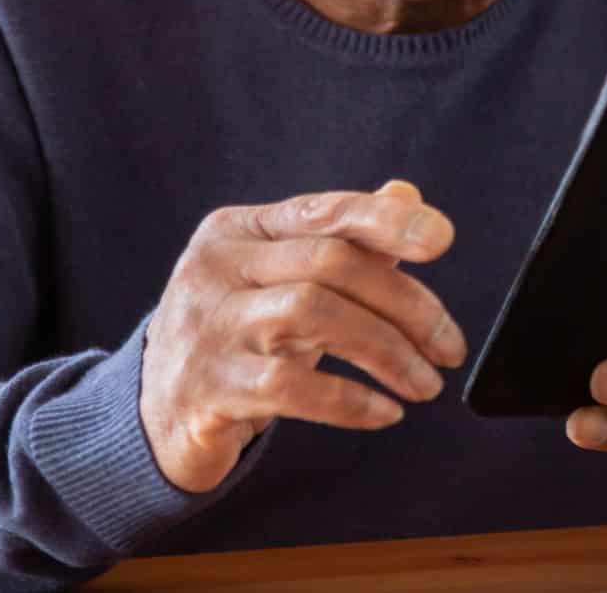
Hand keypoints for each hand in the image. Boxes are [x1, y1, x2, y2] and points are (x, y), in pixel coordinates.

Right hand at [140, 179, 465, 492]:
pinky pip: (290, 386)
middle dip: (405, 304)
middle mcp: (217, 268)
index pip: (324, 211)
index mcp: (239, 231)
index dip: (387, 220)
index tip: (442, 239)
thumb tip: (407, 194)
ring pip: (312, 315)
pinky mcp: (206, 387)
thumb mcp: (283, 281)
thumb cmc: (236, 336)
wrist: (156, 412)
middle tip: (449, 348)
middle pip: (330, 263)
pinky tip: (385, 413)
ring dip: (387, 352)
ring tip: (426, 384)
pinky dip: (349, 400)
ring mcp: (206, 326)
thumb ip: (342, 239)